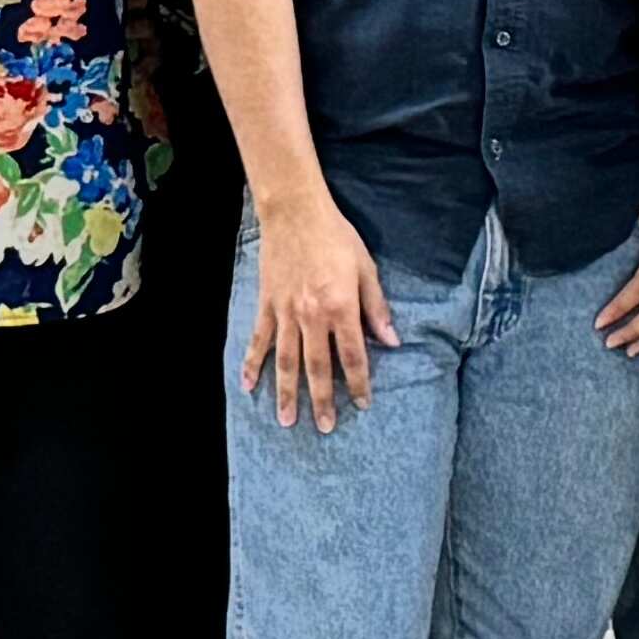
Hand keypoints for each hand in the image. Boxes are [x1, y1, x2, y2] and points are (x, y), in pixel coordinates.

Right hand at [240, 197, 396, 431]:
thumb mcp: (366, 268)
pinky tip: (247, 385)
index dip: (358, 382)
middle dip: (322, 400)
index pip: (352, 355)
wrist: (295, 211)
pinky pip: (258, 340)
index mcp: (340, 307)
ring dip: (286, 393)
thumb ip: (376, 308)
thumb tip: (391, 341)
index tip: (362, 404)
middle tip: (325, 427)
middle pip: (317, 367)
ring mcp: (285, 312)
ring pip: (286, 361)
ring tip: (286, 421)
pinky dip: (251, 363)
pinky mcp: (267, 304)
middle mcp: (311, 315)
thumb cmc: (336, 237)